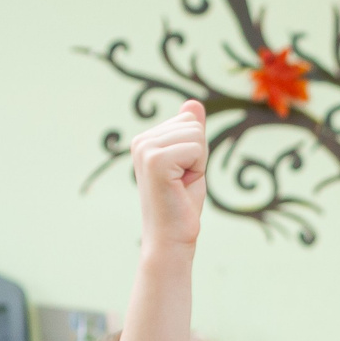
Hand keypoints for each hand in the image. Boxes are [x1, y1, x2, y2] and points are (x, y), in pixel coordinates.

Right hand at [132, 101, 207, 251]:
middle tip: (183, 182)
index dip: (197, 151)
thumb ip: (191, 132)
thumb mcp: (191, 161)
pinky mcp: (155, 159)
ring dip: (198, 163)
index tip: (183, 175)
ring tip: (181, 184)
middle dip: (199, 156)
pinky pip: (196, 148)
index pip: (190, 122)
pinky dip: (197, 169)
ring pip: (196, 135)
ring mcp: (145, 148)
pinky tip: (180, 186)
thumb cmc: (182, 203)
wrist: (172, 237)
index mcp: (146, 139)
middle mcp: (141, 140)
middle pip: (193, 125)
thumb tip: (193, 103)